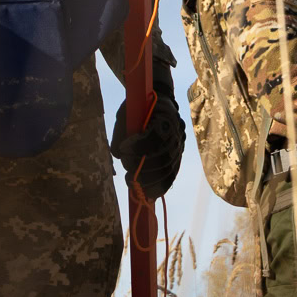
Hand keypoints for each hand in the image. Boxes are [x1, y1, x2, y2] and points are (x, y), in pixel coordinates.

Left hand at [110, 62, 184, 198]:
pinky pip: (171, 176)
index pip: (154, 137)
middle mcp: (175, 134)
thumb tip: (118, 154)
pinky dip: (159, 187)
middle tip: (126, 168)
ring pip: (167, 170)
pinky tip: (146, 192)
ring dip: (148, 180)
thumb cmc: (139, 107)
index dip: (137, 147)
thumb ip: (121, 131)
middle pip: (161, 157)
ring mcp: (178, 148)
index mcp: (164, 117)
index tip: (123, 149)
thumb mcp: (127, 112)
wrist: (160, 104)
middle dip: (140, 167)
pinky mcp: (177, 158)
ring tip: (132, 180)